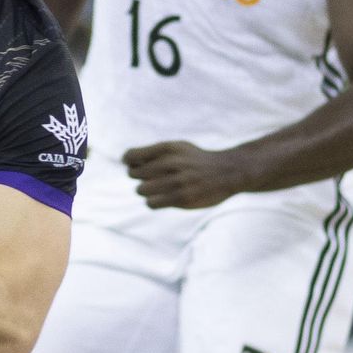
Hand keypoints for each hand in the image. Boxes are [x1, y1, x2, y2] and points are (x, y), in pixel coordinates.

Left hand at [123, 141, 244, 208]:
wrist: (228, 171)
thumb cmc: (195, 160)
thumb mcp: (177, 147)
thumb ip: (152, 153)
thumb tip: (125, 162)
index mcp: (167, 148)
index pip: (130, 156)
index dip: (129, 162)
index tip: (137, 165)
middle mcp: (171, 163)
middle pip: (133, 174)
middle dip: (139, 177)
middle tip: (152, 178)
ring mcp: (177, 182)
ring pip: (141, 190)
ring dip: (146, 191)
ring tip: (158, 188)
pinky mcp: (182, 199)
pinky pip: (151, 204)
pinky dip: (153, 202)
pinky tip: (162, 198)